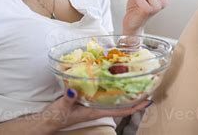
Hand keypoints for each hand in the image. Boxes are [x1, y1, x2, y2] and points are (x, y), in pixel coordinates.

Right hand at [37, 88, 152, 133]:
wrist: (50, 120)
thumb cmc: (58, 116)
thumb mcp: (63, 107)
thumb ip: (68, 99)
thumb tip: (73, 90)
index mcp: (96, 111)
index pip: (121, 111)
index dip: (135, 106)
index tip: (148, 100)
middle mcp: (98, 108)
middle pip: (122, 104)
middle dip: (135, 97)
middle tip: (146, 85)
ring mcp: (94, 103)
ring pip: (114, 98)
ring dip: (124, 91)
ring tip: (134, 80)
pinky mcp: (88, 98)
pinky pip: (104, 93)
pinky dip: (111, 87)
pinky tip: (113, 77)